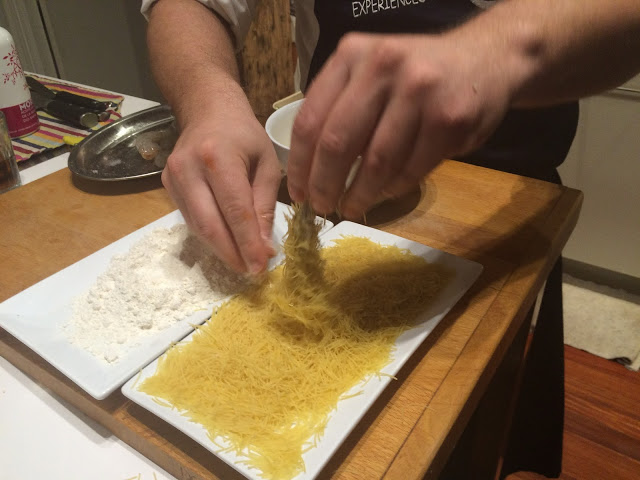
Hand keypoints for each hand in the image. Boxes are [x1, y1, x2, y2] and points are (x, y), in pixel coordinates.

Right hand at [162, 94, 281, 274]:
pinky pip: (190, 219)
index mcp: (218, 158)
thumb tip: (264, 247)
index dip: (248, 243)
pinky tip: (226, 244)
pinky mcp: (167, 186)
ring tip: (242, 263)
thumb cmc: (244, 134)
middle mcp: (189, 169)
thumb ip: (265, 206)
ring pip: (197, 227)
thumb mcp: (266, 164)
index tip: (261, 266)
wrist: (207, 109)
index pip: (235, 211)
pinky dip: (209, 236)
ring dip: (220, 249)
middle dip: (231, 254)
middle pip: (209, 225)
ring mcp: (173, 178)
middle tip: (250, 272)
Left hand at [287, 31, 514, 217]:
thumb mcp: (371, 72)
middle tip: (321, 207)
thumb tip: (309, 168)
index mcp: (351, 55)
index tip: (297, 192)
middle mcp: (382, 66)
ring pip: (376, 162)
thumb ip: (340, 106)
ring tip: (350, 208)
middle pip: (338, 143)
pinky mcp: (449, 118)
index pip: (311, 119)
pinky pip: (410, 169)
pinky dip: (393, 189)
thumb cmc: (416, 75)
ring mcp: (419, 91)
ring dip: (360, 195)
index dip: (300, 165)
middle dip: (324, 185)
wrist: (486, 59)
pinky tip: (384, 194)